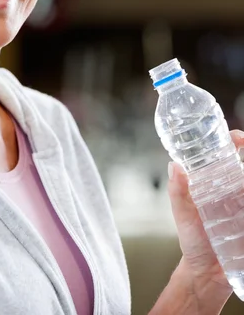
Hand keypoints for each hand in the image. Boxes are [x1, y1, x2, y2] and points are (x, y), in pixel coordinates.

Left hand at [167, 130, 243, 304]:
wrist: (206, 274)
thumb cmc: (193, 241)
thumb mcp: (183, 215)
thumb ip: (178, 192)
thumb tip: (174, 165)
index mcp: (213, 183)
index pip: (225, 155)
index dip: (233, 142)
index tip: (239, 137)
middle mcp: (232, 190)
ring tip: (242, 186)